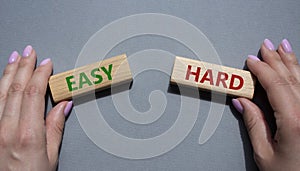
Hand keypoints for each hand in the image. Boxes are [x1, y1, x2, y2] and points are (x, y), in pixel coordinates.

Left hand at [0, 45, 72, 170]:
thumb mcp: (51, 155)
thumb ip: (56, 127)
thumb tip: (63, 105)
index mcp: (28, 134)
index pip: (34, 94)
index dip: (40, 75)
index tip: (46, 64)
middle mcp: (7, 129)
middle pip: (16, 89)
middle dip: (24, 66)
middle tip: (30, 52)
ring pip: (1, 93)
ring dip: (9, 72)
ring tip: (15, 58)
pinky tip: (3, 80)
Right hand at [232, 39, 299, 170]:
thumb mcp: (265, 154)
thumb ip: (254, 124)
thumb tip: (243, 102)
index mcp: (295, 122)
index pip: (276, 85)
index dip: (262, 69)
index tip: (252, 60)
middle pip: (292, 78)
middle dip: (277, 59)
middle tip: (266, 46)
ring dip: (291, 62)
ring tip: (283, 48)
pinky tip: (297, 69)